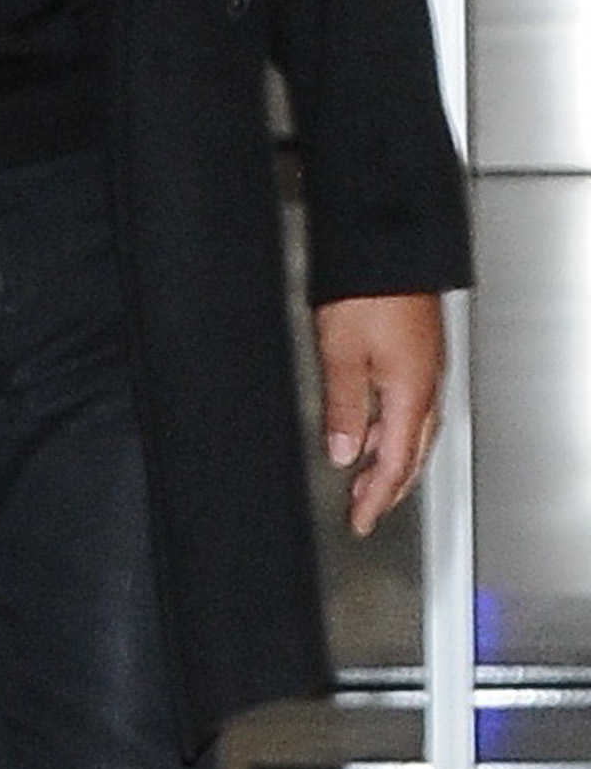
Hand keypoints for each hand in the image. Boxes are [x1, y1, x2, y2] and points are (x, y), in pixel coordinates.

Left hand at [313, 291, 447, 537]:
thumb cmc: (366, 292)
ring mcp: (424, 370)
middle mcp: (425, 387)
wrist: (387, 247)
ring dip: (390, 459)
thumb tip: (342, 453)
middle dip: (389, 487)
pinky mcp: (417, 354)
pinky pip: (409, 407)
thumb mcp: (342, 353)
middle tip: (366, 510)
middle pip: (411, 454)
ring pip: (412, 431)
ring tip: (364, 477)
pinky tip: (370, 426)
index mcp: (410, 395)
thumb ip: (343, 407)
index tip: (359, 521)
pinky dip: (391, 429)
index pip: (396, 463)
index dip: (376, 497)